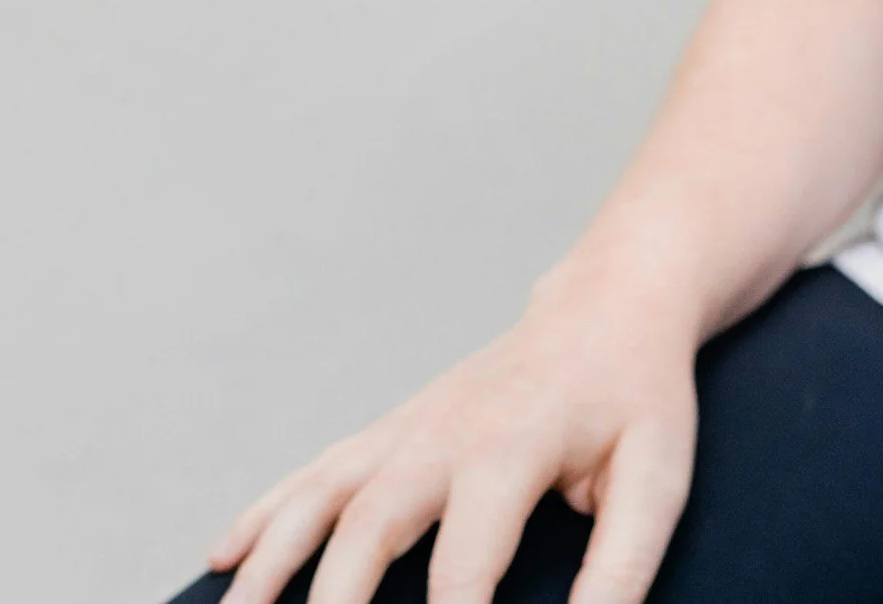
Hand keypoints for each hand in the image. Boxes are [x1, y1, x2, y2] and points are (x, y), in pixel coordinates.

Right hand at [212, 256, 702, 603]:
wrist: (607, 308)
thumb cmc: (637, 399)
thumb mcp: (656, 481)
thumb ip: (619, 567)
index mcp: (510, 448)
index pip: (466, 568)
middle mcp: (441, 434)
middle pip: (367, 527)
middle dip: (330, 602)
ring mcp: (406, 428)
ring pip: (321, 495)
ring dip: (272, 558)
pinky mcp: (392, 429)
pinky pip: (315, 471)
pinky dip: (266, 513)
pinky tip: (226, 556)